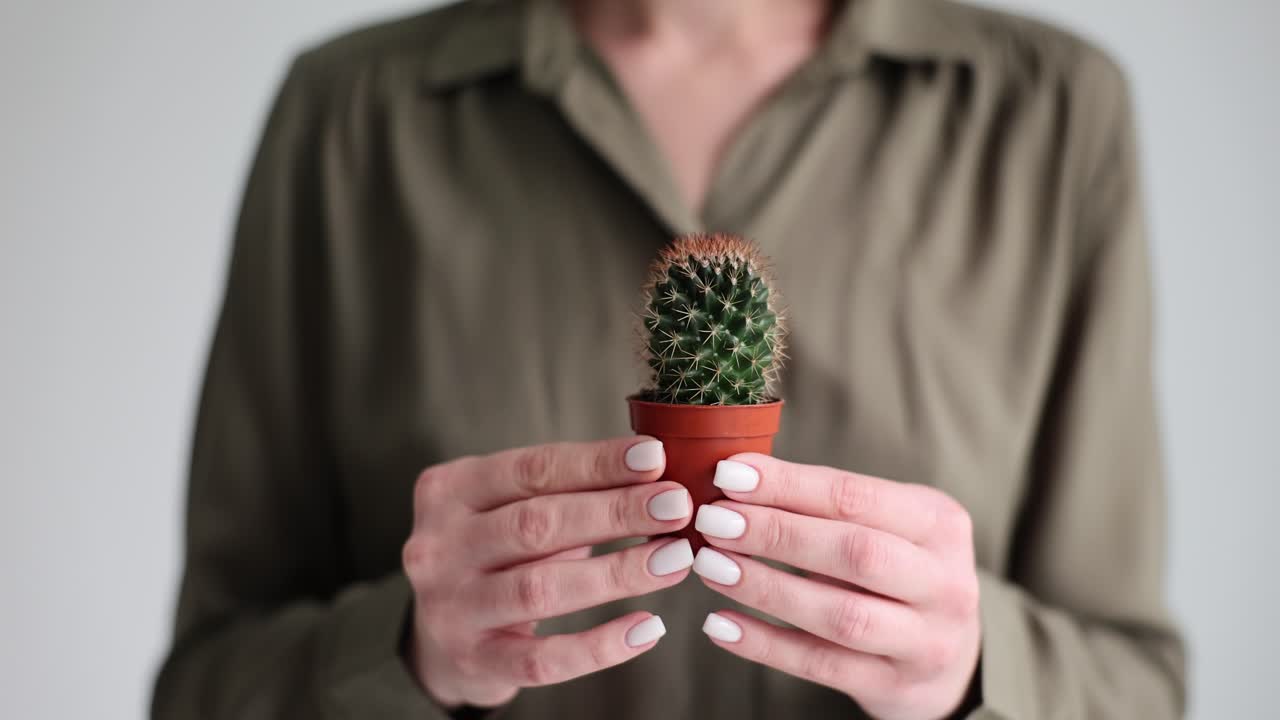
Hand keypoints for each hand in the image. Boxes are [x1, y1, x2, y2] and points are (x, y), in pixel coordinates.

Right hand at [401, 437, 695, 707]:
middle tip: (677, 506)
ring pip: (540, 589)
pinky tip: (647, 628)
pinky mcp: (475, 661)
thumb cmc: (495, 552)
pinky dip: (599, 646)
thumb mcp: (510, 506)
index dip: (596, 463)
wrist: (438, 636)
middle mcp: (439, 547)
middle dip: (615, 512)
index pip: (531, 469)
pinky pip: (544, 659)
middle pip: (536, 524)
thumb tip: (658, 473)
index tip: (655, 458)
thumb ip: (568, 488)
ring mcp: (451, 608)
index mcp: (449, 490)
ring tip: (675, 559)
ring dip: (617, 573)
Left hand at [691, 454, 980, 719]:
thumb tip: (735, 478)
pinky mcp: (894, 686)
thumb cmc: (900, 572)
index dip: (788, 485)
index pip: (857, 497)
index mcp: (939, 524)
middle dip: (776, 534)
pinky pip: (821, 665)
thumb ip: (827, 506)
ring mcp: (925, 641)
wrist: (950, 659)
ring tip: (710, 566)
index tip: (728, 475)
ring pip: (840, 615)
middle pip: (855, 553)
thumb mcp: (887, 526)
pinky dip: (765, 644)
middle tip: (713, 521)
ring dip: (767, 588)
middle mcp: (944, 582)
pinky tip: (720, 624)